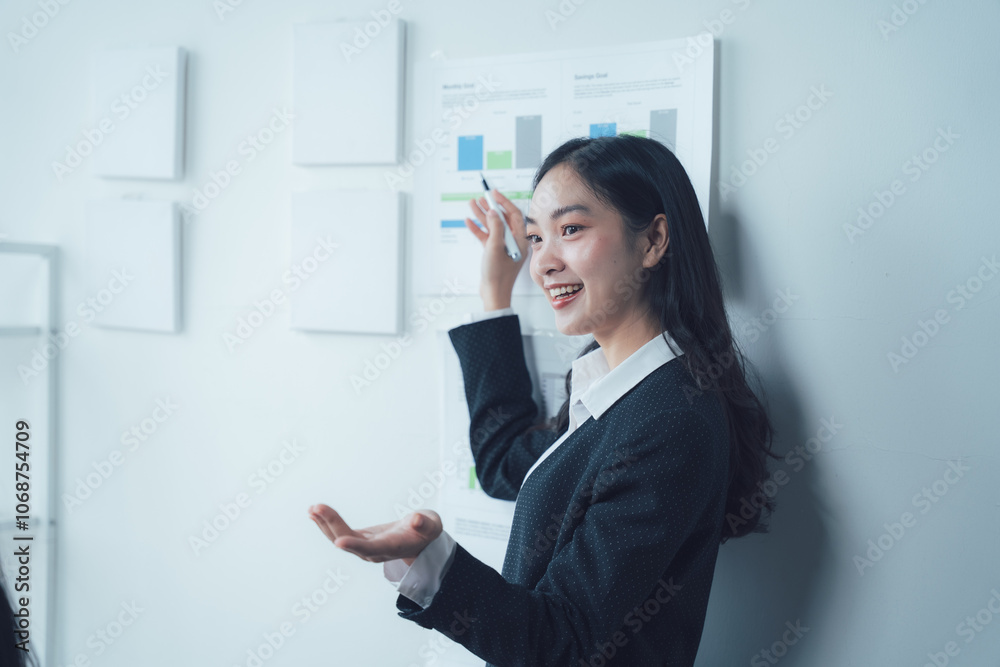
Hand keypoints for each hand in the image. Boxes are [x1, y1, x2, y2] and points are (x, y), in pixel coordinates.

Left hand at [308, 504, 441, 565]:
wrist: (420, 541)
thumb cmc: (427, 531)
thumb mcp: (431, 525)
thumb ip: (425, 524)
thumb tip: (416, 520)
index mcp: (391, 548)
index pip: (371, 548)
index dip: (355, 545)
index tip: (339, 542)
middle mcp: (374, 552)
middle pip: (349, 540)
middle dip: (332, 525)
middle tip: (317, 508)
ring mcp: (364, 547)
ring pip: (340, 537)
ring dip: (324, 523)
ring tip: (313, 509)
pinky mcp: (360, 539)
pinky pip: (340, 532)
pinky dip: (326, 523)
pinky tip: (315, 512)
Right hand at [463, 189, 528, 308]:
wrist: (493, 294)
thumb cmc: (498, 275)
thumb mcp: (495, 247)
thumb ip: (495, 227)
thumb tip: (493, 212)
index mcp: (520, 240)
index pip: (514, 215)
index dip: (504, 202)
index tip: (494, 193)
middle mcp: (513, 242)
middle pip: (503, 219)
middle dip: (492, 207)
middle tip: (482, 197)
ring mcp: (503, 247)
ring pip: (493, 226)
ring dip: (483, 215)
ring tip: (472, 204)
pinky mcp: (494, 253)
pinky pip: (486, 237)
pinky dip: (478, 229)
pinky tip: (469, 222)